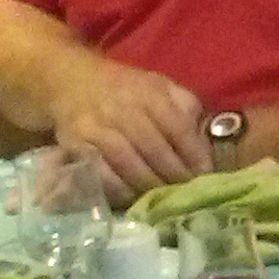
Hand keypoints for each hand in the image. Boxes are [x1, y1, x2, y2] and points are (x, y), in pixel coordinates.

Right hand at [52, 61, 212, 200]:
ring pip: (127, 162)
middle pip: (153, 148)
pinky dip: (118, 188)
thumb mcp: (161, 86)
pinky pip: (99, 171)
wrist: (73, 80)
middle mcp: (121, 109)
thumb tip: (202, 139)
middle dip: (174, 174)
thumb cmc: (127, 89)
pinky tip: (132, 196)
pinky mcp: (75, 144)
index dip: (194, 154)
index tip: (205, 174)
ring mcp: (96, 127)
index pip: (177, 127)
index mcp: (149, 93)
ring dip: (149, 184)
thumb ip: (185, 106)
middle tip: (187, 193)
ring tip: (163, 198)